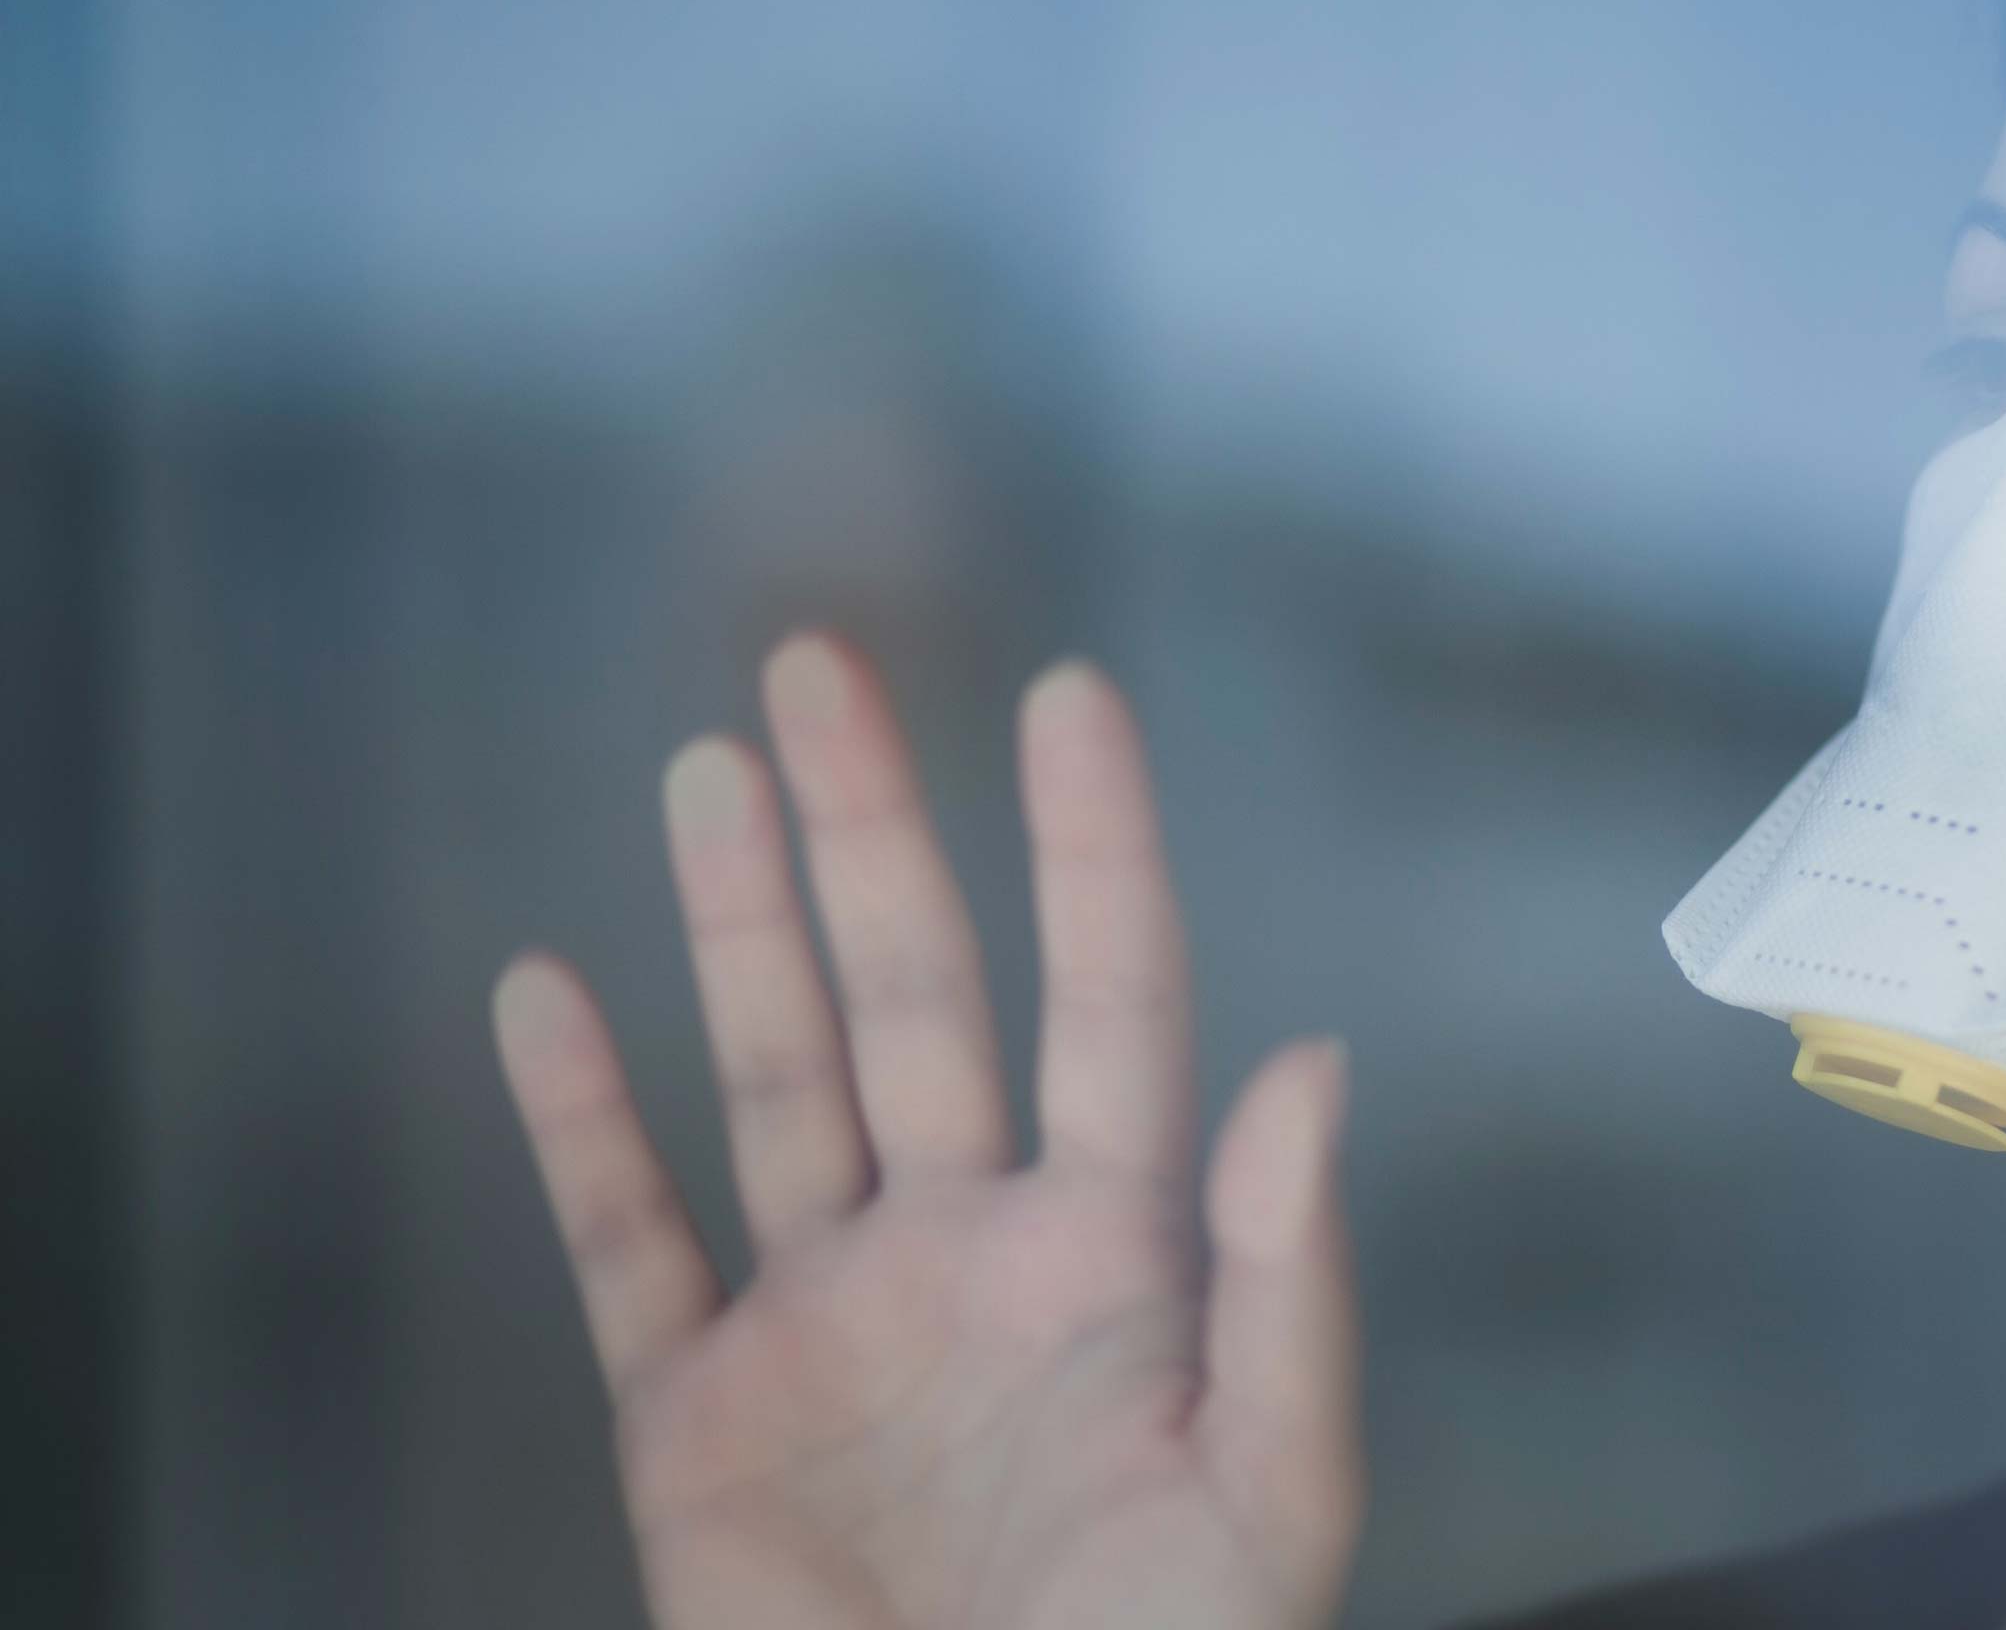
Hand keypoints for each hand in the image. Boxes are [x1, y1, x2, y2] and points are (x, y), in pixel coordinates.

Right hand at [495, 635, 1359, 1628]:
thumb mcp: (1271, 1490)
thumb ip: (1288, 1281)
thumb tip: (1314, 1063)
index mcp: (1118, 1258)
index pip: (1112, 1003)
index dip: (1092, 850)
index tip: (1069, 697)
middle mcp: (968, 1254)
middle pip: (916, 998)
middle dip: (871, 830)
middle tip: (820, 663)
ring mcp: (830, 1325)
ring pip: (773, 1079)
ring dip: (737, 925)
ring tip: (709, 771)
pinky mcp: (700, 1419)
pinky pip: (627, 1245)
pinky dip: (581, 1125)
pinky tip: (545, 995)